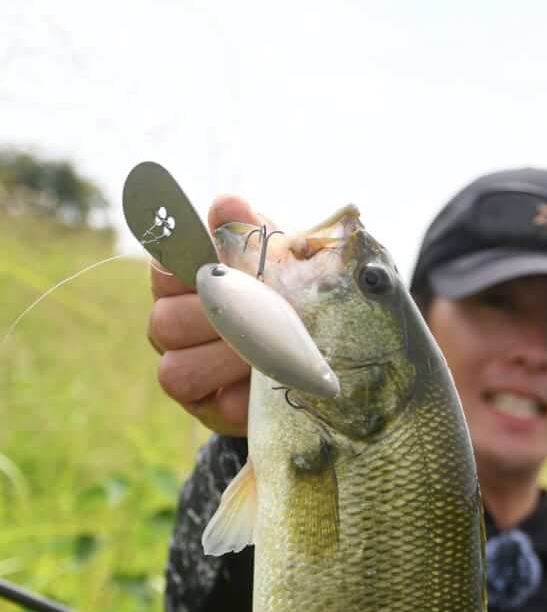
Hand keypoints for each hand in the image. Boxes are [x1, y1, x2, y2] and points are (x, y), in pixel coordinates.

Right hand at [147, 194, 272, 434]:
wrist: (318, 348)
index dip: (191, 268)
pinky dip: (244, 393)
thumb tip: (229, 203)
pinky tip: (270, 379)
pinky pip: (214, 405)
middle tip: (260, 310)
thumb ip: (253, 231)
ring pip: (177, 370)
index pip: (164, 270)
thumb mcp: (279, 257)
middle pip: (164, 322)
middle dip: (216, 318)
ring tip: (268, 347)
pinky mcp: (210, 408)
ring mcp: (186, 370)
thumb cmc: (287, 292)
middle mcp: (172, 326)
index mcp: (182, 283)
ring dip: (226, 359)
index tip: (228, 263)